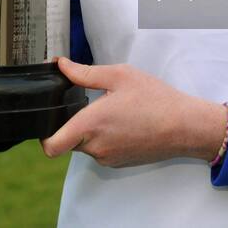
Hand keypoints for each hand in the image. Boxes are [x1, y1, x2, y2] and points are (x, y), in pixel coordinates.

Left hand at [41, 58, 226, 167]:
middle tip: (89, 105)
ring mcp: (107, 157)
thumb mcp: (120, 75)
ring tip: (113, 110)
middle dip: (72, 124)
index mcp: (92, 123)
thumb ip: (84, 72)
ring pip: (84, 145)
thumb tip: (60, 65)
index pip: (51, 145)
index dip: (43, 136)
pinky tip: (123, 122)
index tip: (49, 120)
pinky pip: (100, 150)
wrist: (184, 126)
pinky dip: (104, 138)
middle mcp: (96, 146)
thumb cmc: (155, 99)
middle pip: (67, 140)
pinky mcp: (118, 162)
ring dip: (90, 130)